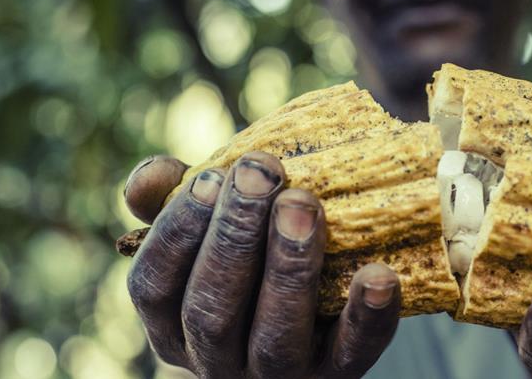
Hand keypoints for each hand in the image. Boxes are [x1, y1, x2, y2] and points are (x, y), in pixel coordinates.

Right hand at [123, 152, 400, 378]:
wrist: (321, 310)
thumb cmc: (251, 254)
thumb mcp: (210, 227)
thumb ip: (177, 198)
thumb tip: (152, 176)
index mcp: (173, 324)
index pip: (154, 286)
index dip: (177, 232)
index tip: (210, 177)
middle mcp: (216, 360)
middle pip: (212, 311)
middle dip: (234, 236)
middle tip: (262, 173)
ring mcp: (278, 375)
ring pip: (274, 338)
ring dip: (287, 267)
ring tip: (303, 203)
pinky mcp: (339, 374)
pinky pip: (353, 351)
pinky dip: (366, 315)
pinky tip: (379, 272)